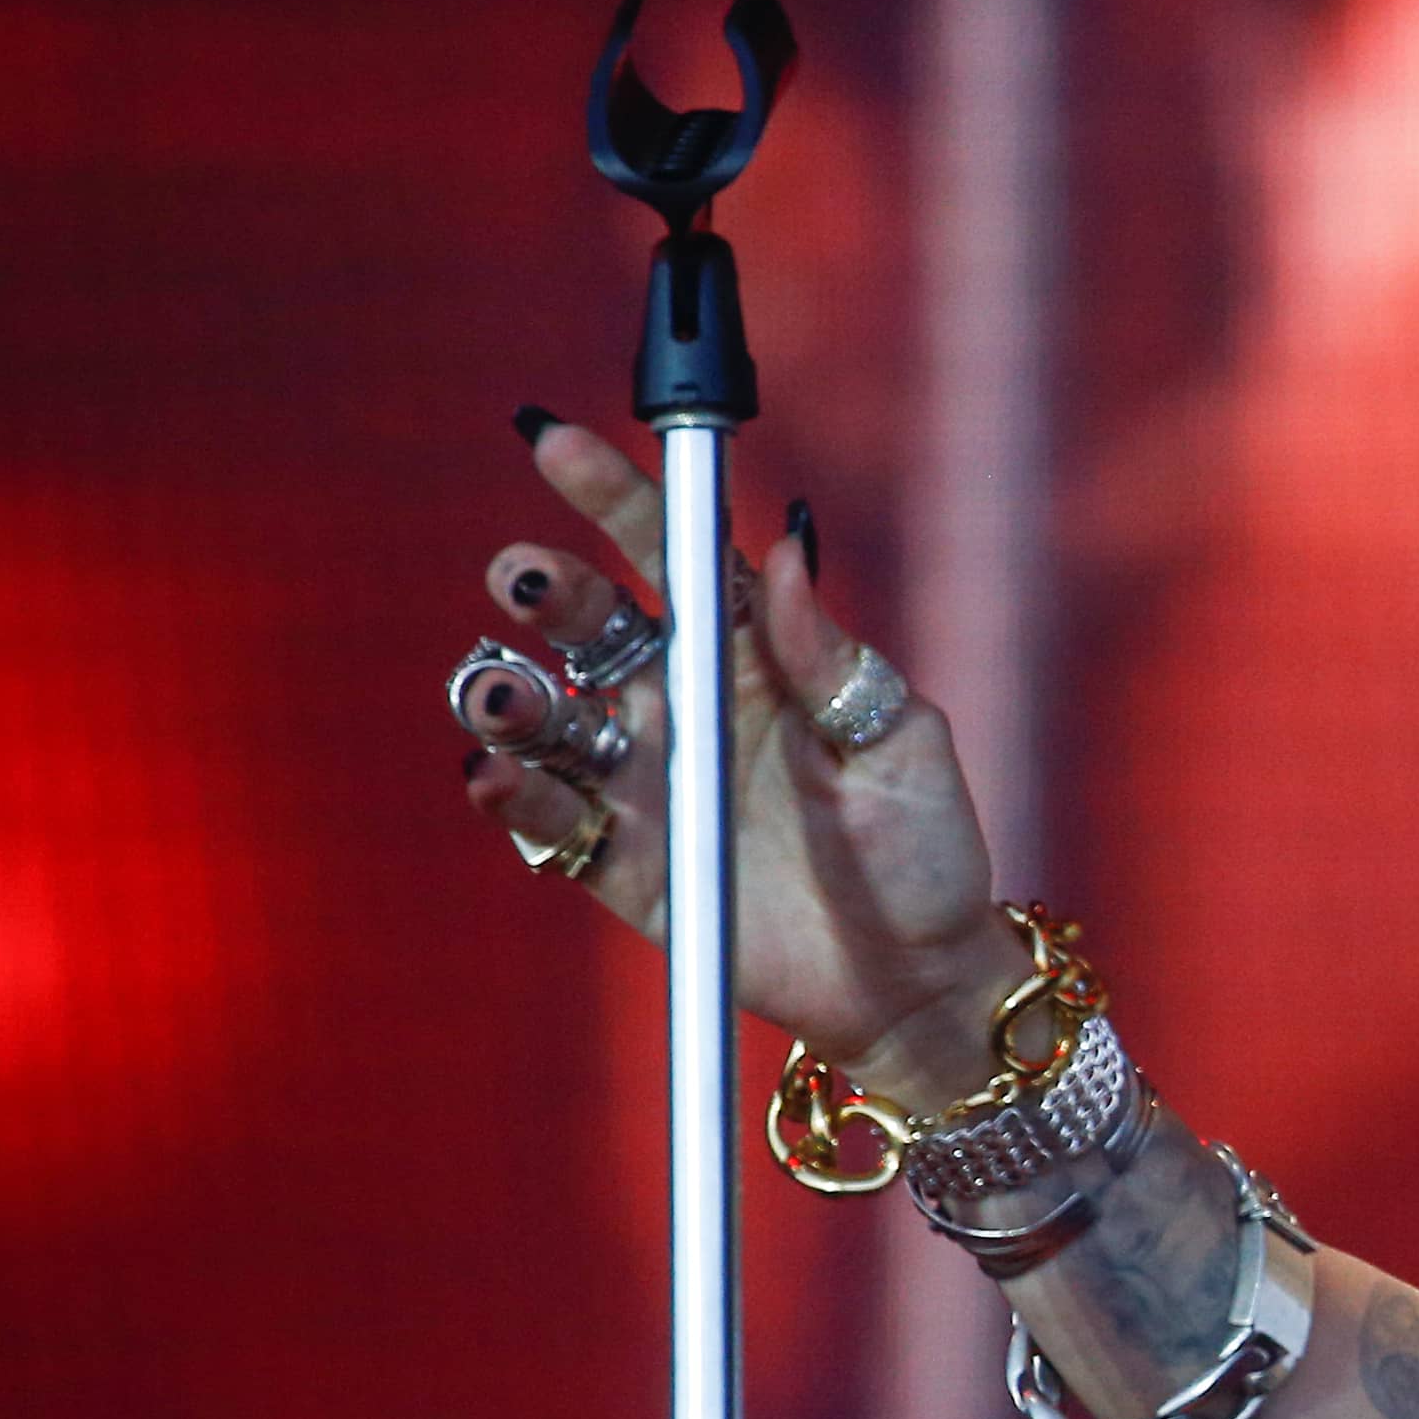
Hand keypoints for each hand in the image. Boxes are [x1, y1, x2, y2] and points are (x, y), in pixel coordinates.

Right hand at [451, 416, 1024, 1101]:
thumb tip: (789, 549)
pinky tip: (495, 773)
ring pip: (542, 716)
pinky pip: (545, 818)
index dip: (615, 498)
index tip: (558, 440)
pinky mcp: (618, 864)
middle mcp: (681, 706)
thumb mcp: (901, 740)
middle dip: (546, 589)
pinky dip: (509, 791)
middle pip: (589, 626)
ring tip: (501, 694)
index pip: (673, 559)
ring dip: (503, 693)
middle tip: (526, 576)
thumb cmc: (923, 847)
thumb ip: (833, 655)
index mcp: (752, 655)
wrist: (915, 978)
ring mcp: (643, 783)